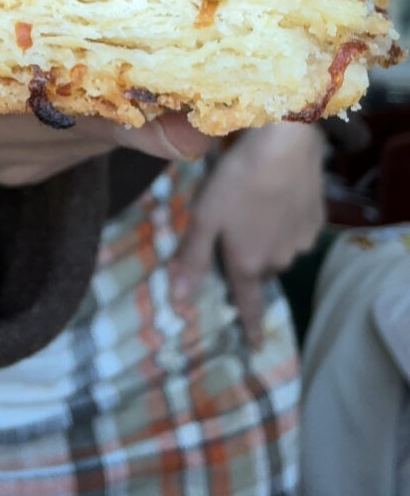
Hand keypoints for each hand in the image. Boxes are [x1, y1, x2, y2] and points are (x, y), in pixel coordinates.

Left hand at [170, 122, 325, 347]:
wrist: (284, 147)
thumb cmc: (236, 182)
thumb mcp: (203, 217)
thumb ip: (192, 258)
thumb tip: (178, 300)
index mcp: (247, 263)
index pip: (248, 304)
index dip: (249, 328)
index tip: (254, 348)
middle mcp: (278, 260)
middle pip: (259, 269)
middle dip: (248, 258)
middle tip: (236, 230)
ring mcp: (302, 241)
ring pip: (279, 248)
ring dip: (267, 237)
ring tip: (255, 205)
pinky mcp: (317, 220)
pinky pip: (297, 229)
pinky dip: (285, 219)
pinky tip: (277, 195)